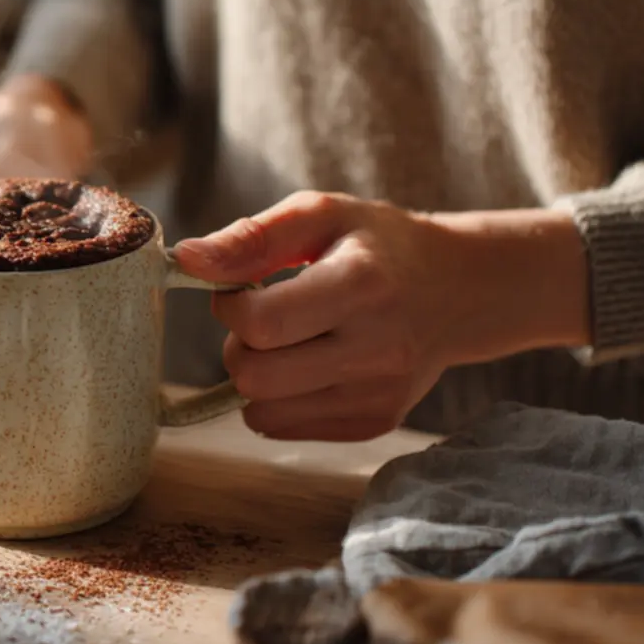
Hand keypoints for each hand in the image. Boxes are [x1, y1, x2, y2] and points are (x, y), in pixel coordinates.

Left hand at [173, 192, 589, 441]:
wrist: (457, 290)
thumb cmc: (376, 244)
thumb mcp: (320, 215)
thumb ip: (251, 237)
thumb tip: (186, 261)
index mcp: (361, 283)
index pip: (262, 322)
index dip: (231, 305)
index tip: (241, 289)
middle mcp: (377, 347)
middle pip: (256, 376)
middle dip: (238, 346)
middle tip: (262, 320)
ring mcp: (379, 393)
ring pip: (262, 411)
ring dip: (255, 376)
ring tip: (287, 342)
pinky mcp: (375, 422)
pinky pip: (282, 428)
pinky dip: (277, 399)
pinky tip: (306, 365)